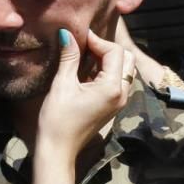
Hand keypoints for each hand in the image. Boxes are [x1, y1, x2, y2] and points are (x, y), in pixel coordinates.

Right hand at [35, 29, 133, 159]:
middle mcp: (121, 94)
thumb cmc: (57, 119)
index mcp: (112, 87)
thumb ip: (69, 57)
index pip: (114, 51)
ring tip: (86, 57)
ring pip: (124, 69)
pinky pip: (118, 81)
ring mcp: (119, 101)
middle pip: (126, 59)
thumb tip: (67, 33)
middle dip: (107, 48)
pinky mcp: (113, 106)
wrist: (58, 150)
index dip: (97, 40)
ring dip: (108, 59)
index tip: (79, 37)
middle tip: (85, 47)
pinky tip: (88, 71)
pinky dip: (107, 71)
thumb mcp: (62, 85)